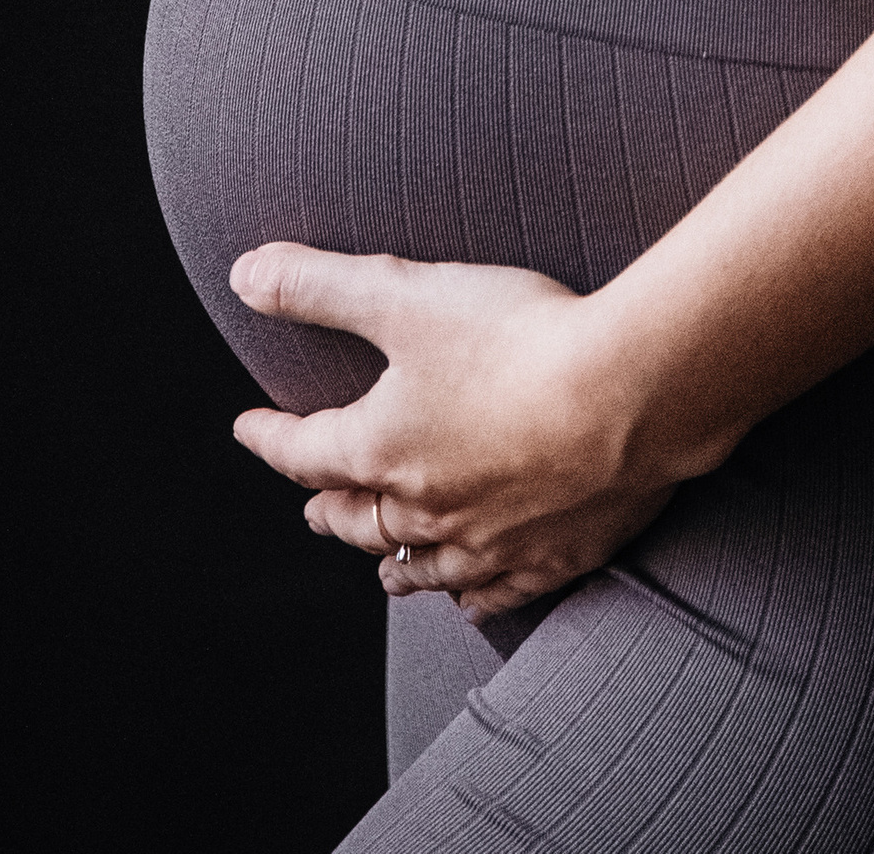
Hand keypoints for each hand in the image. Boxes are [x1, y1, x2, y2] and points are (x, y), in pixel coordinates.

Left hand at [231, 245, 684, 622]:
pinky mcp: (553, 556)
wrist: (630, 394)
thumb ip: (318, 285)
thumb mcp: (403, 294)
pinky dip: (469, 597)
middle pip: (359, 518)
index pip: (306, 451)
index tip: (250, 429)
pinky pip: (495, 593)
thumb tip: (243, 275)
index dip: (271, 438)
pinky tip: (466, 599)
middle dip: (330, 508)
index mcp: (384, 449)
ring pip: (423, 567)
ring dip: (391, 561)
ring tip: (378, 566)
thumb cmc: (517, 339)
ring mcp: (491, 543)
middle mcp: (427, 511)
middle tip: (312, 506)